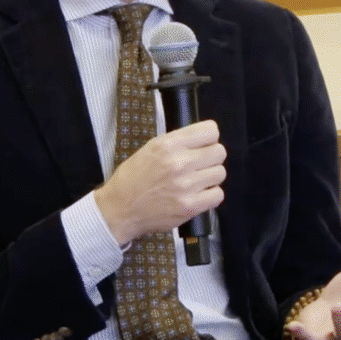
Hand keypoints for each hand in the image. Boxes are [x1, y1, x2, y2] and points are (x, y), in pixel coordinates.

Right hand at [94, 120, 225, 244]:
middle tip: (200, 165)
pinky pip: (218, 194)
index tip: (203, 145)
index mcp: (168, 144)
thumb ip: (177, 143)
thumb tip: (202, 140)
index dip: (209, 138)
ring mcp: (186, 186)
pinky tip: (198, 194)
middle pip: (219, 152)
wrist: (120, 208)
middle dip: (211, 157)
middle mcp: (179, 162)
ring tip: (196, 181)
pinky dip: (210, 195)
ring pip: (220, 173)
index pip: (210, 131)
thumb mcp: (150, 148)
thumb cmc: (133, 178)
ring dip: (211, 177)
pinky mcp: (190, 206)